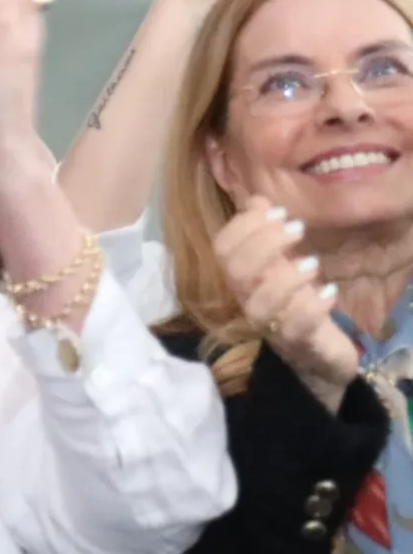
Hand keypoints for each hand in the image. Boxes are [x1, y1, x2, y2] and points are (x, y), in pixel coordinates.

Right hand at [214, 197, 360, 410]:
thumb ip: (265, 235)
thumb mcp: (280, 266)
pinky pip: (296, 326)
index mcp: (240, 278)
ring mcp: (269, 325)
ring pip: (261, 302)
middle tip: (297, 228)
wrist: (315, 354)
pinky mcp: (297, 344)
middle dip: (265, 242)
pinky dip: (313, 305)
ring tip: (313, 264)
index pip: (222, 248)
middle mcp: (246, 300)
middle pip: (236, 270)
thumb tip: (256, 199)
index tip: (276, 211)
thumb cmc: (294, 304)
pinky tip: (330, 292)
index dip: (244, 225)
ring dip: (287, 276)